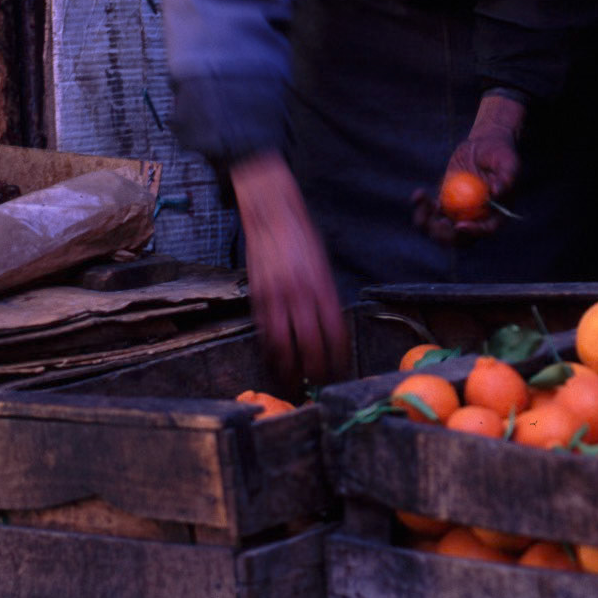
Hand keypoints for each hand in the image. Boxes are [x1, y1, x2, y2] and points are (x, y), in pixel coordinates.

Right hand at [229, 152, 349, 390]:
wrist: (271, 214)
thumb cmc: (301, 238)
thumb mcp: (322, 266)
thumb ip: (326, 297)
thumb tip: (330, 329)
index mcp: (322, 286)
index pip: (335, 333)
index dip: (339, 357)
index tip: (341, 370)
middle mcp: (300, 295)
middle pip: (310, 346)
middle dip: (316, 371)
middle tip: (320, 383)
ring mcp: (276, 297)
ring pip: (283, 346)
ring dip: (289, 369)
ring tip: (296, 382)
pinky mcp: (257, 297)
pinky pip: (264, 333)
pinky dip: (271, 352)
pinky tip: (277, 362)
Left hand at [412, 92, 524, 245]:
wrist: (484, 145)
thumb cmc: (500, 153)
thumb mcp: (507, 162)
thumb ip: (506, 177)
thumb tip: (495, 193)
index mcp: (495, 215)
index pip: (486, 230)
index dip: (473, 232)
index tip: (459, 225)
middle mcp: (476, 219)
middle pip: (459, 239)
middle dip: (444, 235)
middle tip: (435, 220)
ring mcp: (458, 213)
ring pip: (439, 230)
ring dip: (426, 223)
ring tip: (422, 200)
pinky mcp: (444, 203)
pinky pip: (429, 213)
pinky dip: (421, 207)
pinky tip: (419, 194)